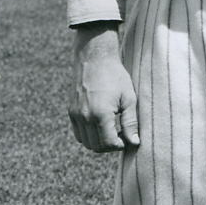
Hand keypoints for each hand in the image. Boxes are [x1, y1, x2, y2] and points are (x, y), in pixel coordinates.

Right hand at [69, 25, 138, 152]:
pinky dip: (89, 136)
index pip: (108, 144)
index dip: (119, 146)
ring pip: (86, 142)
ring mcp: (75, 115)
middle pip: (96, 146)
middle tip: (121, 136)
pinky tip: (101, 126)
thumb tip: (134, 143)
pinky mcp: (71, 111)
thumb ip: (131, 123)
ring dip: (99, 142)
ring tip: (111, 131)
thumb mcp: (128, 98)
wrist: (94, 58)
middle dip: (110, 146)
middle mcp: (84, 117)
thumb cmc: (115, 76)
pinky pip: (79, 133)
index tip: (127, 139)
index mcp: (100, 114)